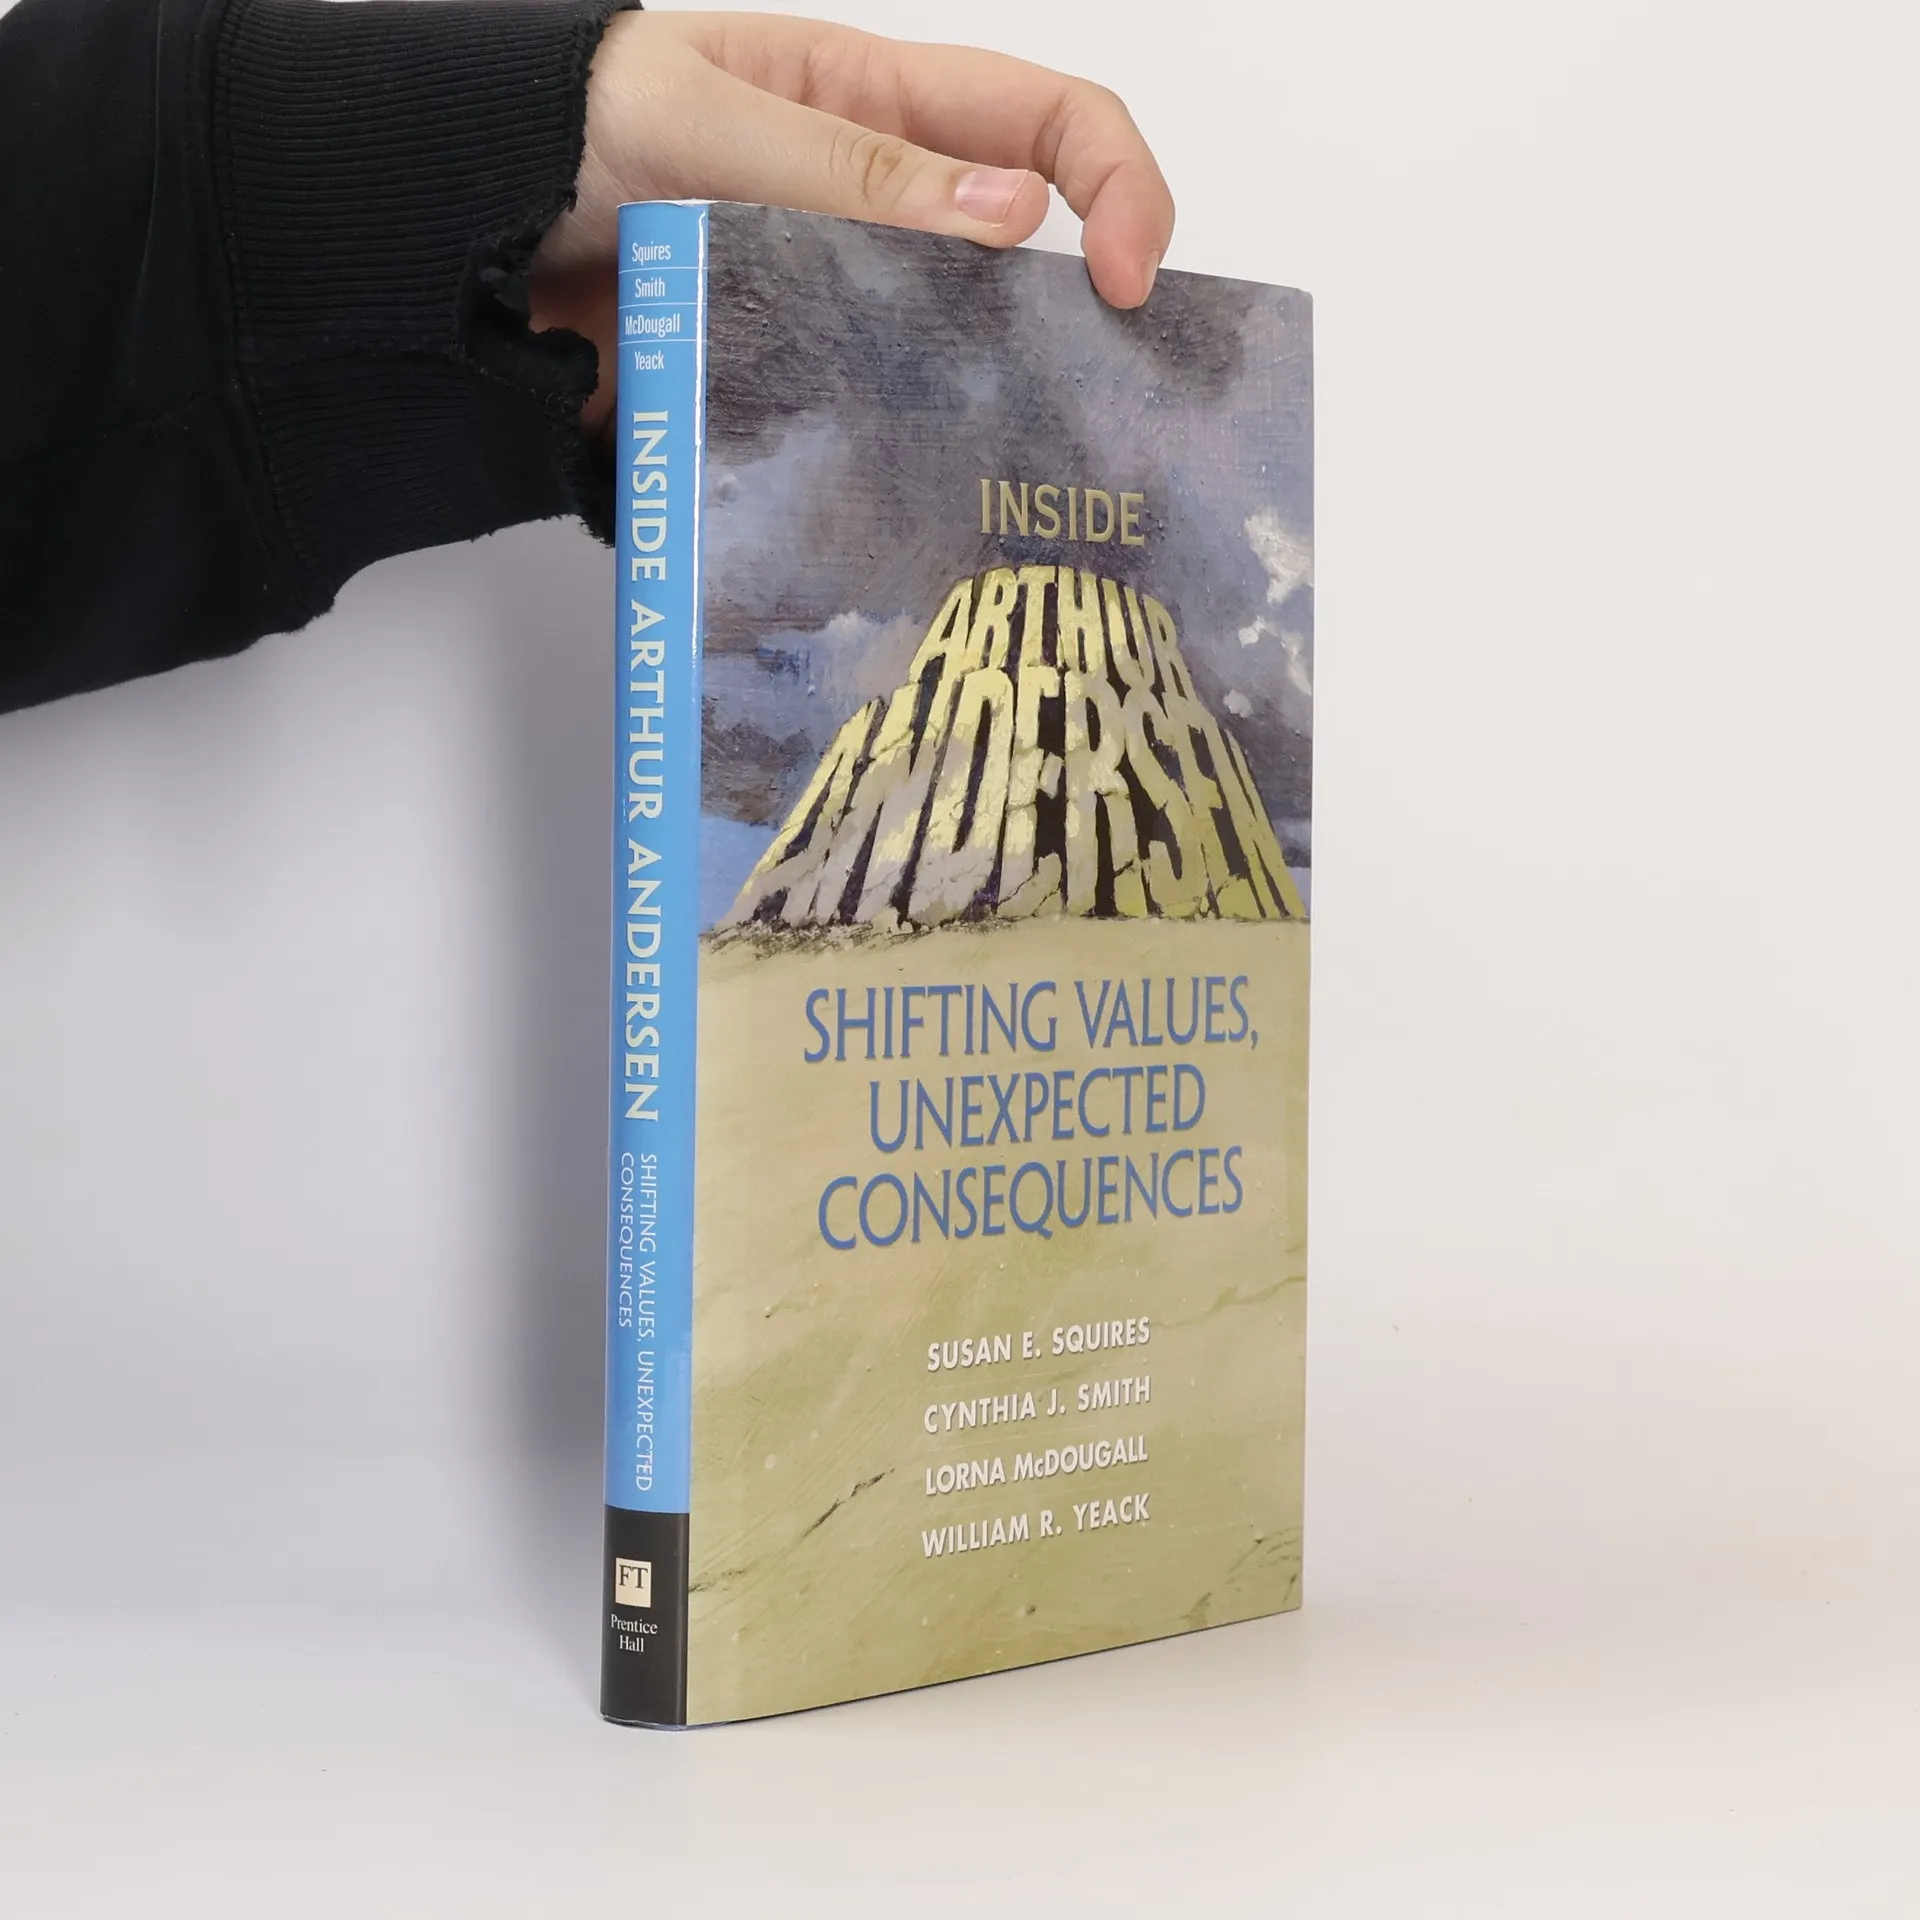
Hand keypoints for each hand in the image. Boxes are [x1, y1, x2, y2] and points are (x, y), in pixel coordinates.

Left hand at [529, 10, 1175, 433]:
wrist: (447, 235)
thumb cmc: (560, 125)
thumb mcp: (706, 118)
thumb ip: (849, 167)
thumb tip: (1012, 209)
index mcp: (873, 101)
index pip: (1045, 120)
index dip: (1116, 184)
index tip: (1127, 284)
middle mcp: (872, 206)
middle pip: (1020, 254)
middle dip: (1076, 316)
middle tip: (1093, 400)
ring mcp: (832, 302)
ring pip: (950, 353)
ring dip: (984, 400)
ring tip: (1007, 462)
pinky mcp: (787, 380)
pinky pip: (865, 420)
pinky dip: (892, 456)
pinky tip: (903, 493)